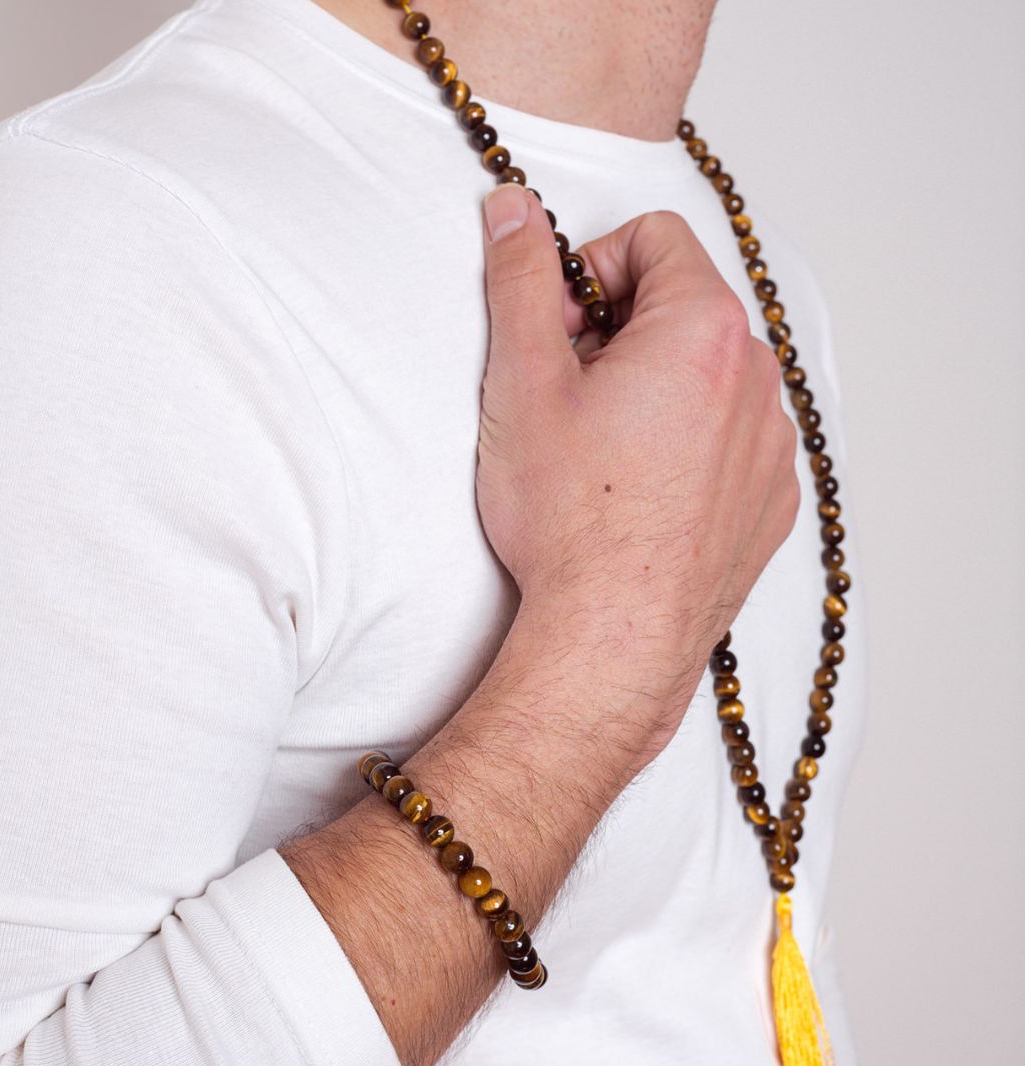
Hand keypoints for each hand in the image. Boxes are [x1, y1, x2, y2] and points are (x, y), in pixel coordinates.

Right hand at [476, 184, 799, 687]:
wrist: (615, 635)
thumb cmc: (571, 518)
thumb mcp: (523, 383)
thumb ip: (521, 280)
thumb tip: (514, 209)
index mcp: (703, 330)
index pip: (654, 237)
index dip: (592, 270)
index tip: (561, 330)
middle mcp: (757, 379)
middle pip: (682, 305)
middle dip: (619, 330)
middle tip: (570, 394)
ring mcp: (771, 443)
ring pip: (706, 373)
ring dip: (653, 386)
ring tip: (603, 450)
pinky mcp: (772, 496)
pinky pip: (731, 434)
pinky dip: (687, 440)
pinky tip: (640, 489)